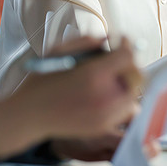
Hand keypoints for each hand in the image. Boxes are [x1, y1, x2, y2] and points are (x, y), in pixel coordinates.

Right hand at [0, 36, 140, 160]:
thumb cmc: (40, 81)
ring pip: (134, 94)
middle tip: (118, 58)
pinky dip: (123, 100)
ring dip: (128, 82)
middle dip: (130, 63)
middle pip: (137, 75)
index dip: (127, 44)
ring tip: (113, 77)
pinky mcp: (103, 126)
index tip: (121, 40)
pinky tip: (108, 93)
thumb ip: (87, 41)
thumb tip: (108, 39)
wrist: (29, 115)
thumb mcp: (59, 51)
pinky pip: (126, 111)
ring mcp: (106, 114)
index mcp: (94, 74)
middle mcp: (105, 96)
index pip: (127, 55)